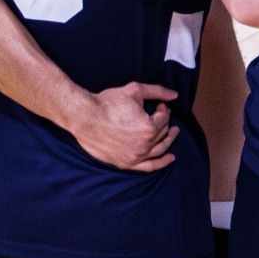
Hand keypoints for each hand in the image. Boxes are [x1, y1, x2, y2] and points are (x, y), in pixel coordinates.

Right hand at [66, 83, 180, 171]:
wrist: (84, 116)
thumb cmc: (108, 102)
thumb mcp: (135, 90)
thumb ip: (157, 91)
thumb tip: (174, 95)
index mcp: (148, 128)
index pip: (163, 119)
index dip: (164, 110)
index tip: (159, 105)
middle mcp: (144, 145)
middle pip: (161, 133)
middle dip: (164, 122)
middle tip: (162, 114)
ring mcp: (135, 157)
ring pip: (158, 150)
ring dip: (168, 141)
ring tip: (174, 133)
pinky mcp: (125, 163)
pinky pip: (147, 167)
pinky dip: (160, 163)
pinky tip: (170, 159)